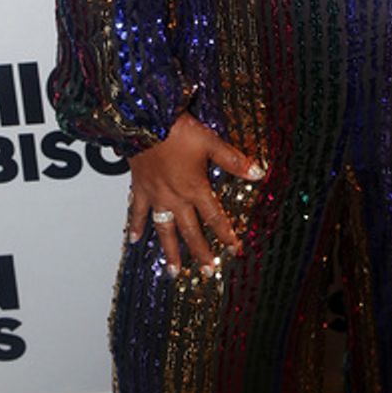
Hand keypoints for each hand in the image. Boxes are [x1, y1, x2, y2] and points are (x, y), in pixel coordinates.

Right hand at [127, 113, 264, 277]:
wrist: (144, 121)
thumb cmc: (176, 130)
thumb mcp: (210, 142)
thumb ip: (233, 160)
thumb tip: (257, 173)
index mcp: (194, 188)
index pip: (214, 217)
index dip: (226, 234)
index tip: (234, 249)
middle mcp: (175, 197)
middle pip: (190, 231)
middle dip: (201, 252)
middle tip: (208, 271)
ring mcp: (156, 195)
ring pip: (164, 230)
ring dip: (170, 251)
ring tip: (173, 270)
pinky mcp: (139, 188)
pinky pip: (137, 212)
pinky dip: (135, 227)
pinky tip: (134, 240)